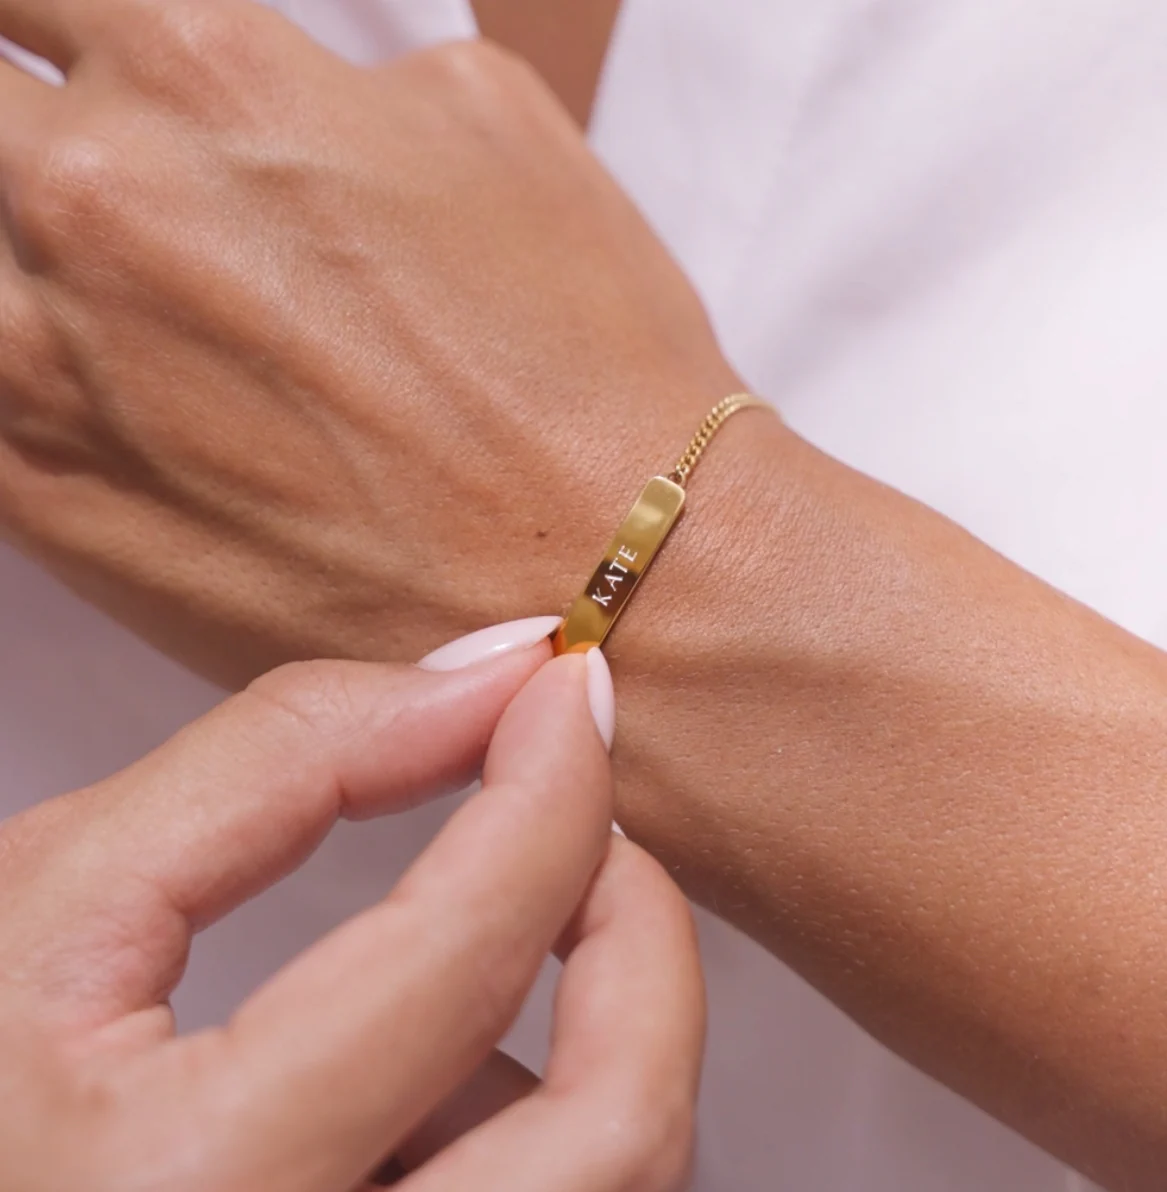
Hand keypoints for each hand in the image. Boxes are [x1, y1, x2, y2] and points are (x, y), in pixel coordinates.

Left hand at [0, 0, 752, 684]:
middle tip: (96, 193)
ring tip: (122, 306)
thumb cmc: (586, 368)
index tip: (66, 61)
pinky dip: (21, 372)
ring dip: (21, 262)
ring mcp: (49, 368)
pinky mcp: (47, 506)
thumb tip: (272, 90)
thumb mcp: (490, 125)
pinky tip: (99, 387)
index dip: (47, 27)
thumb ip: (329, 79)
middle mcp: (105, 207)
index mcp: (211, 78)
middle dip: (20, 130)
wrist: (612, 578)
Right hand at [0, 645, 703, 1190]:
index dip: (547, 794)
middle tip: (593, 836)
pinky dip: (529, 1131)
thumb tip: (483, 687)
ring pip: (610, 1186)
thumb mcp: (59, 900)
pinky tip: (417, 1097)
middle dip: (641, 940)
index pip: (458, 961)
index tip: (565, 694)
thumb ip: (276, 763)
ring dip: (586, 1039)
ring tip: (464, 960)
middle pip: (618, 1132)